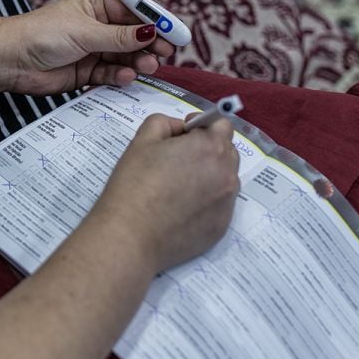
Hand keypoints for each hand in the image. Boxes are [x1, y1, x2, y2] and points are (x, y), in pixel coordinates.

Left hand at [3, 0, 176, 95]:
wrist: (12, 60)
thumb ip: (119, 36)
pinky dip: (119, 76)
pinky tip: (125, 77)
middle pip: (133, 36)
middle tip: (163, 54)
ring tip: (146, 67)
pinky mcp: (86, 72)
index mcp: (96, 6)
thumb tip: (151, 32)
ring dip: (137, 62)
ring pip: (124, 57)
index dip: (155, 21)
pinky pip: (110, 74)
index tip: (174, 32)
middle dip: (149, 44)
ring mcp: (92, 51)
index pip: (134, 11)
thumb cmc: (41, 34)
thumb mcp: (85, 32)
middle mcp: (97, 28)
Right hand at [91, 114, 239, 273]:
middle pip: (227, 152)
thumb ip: (164, 123)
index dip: (201, 126)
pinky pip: (219, 205)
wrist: (131, 235)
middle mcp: (227, 173)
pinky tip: (178, 209)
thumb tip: (180, 129)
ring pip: (224, 179)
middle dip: (207, 150)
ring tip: (177, 188)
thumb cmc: (134, 183)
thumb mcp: (141, 140)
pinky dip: (205, 201)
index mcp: (210, 147)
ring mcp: (227, 202)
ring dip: (208, 175)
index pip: (222, 124)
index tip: (182, 136)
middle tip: (176, 162)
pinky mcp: (222, 226)